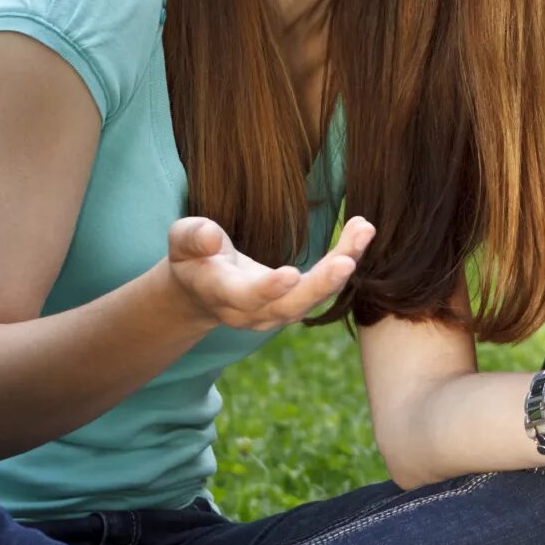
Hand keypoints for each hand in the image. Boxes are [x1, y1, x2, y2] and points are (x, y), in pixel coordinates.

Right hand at [164, 215, 372, 332]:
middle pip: (290, 307)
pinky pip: (325, 287)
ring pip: (314, 299)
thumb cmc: (193, 257)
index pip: (247, 297)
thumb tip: (211, 237)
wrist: (202, 290)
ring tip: (363, 232)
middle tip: (347, 261)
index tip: (291, 275)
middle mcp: (253, 311)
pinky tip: (362, 232)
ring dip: (341, 270)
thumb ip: (193, 237)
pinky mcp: (296, 302)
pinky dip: (346, 260)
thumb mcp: (181, 241)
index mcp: (222, 294)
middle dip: (319, 286)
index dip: (267, 289)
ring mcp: (277, 312)